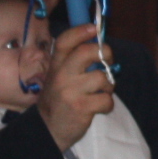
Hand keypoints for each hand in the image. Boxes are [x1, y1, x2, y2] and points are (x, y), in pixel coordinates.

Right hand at [36, 25, 115, 151]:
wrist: (48, 130)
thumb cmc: (59, 100)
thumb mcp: (59, 78)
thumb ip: (74, 63)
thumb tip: (99, 46)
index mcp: (56, 66)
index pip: (65, 41)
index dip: (81, 31)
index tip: (95, 28)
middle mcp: (61, 75)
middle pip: (87, 52)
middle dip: (106, 54)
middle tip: (108, 63)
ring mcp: (70, 91)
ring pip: (102, 77)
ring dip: (109, 86)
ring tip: (101, 92)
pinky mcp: (81, 107)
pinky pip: (107, 99)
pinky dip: (107, 104)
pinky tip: (98, 107)